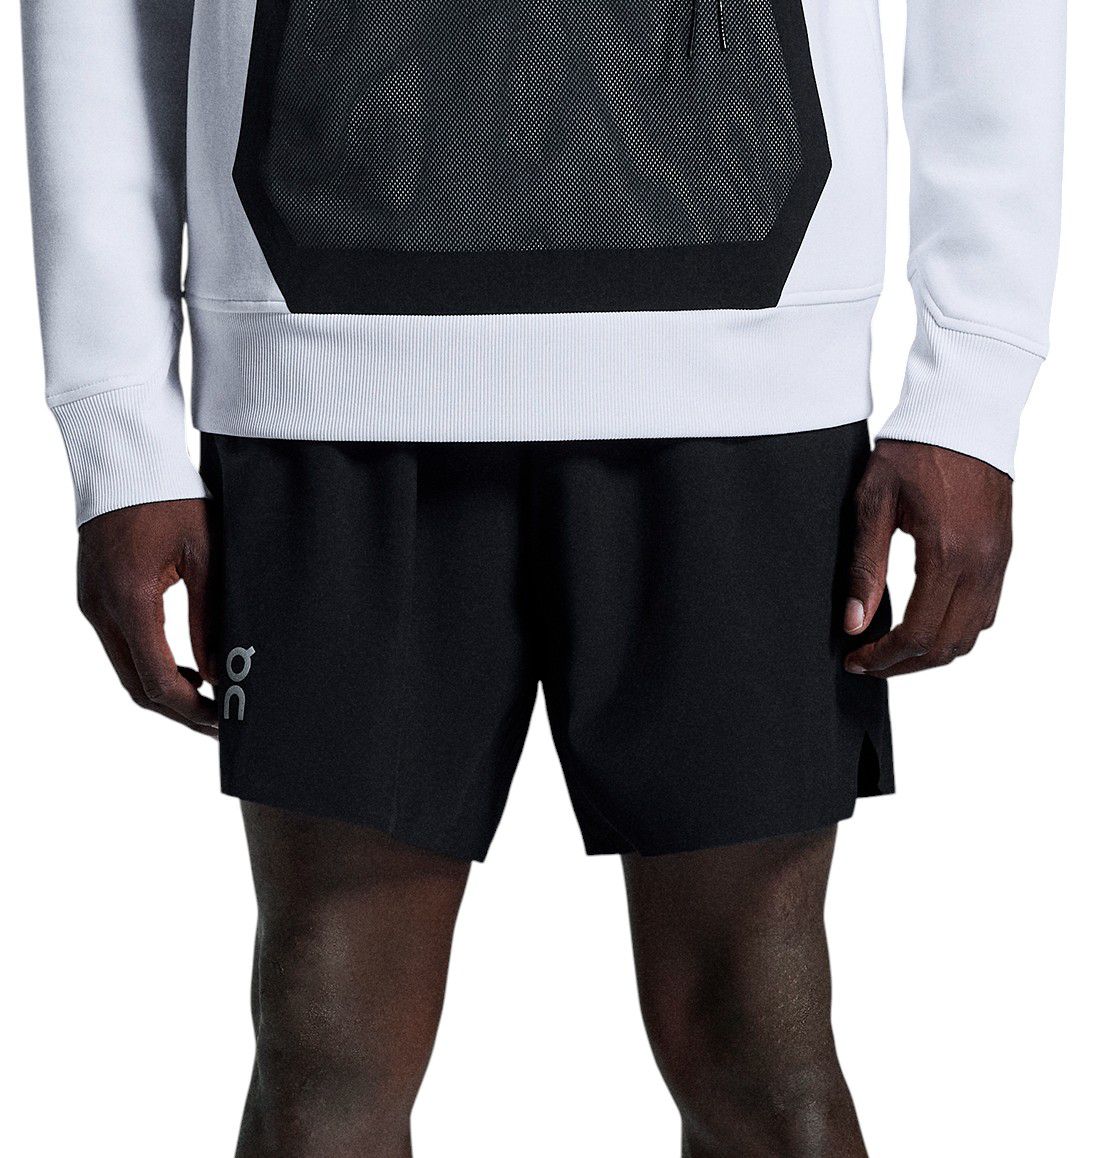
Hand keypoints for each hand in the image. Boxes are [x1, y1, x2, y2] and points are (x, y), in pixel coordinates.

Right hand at [77, 499, 217, 735]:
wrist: (124, 458)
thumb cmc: (172, 497)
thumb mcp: (206, 554)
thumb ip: (212, 617)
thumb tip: (221, 671)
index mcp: (129, 600)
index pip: (157, 679)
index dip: (192, 709)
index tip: (224, 722)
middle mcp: (101, 608)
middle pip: (137, 686)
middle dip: (180, 711)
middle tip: (221, 723)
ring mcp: (92, 604)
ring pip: (127, 670)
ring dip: (165, 691)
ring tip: (210, 701)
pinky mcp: (95, 596)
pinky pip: (121, 647)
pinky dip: (151, 666)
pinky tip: (186, 669)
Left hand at [844, 441, 1011, 677]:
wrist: (961, 413)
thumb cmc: (911, 452)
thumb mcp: (873, 504)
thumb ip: (865, 567)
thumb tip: (854, 622)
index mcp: (948, 554)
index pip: (917, 633)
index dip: (884, 656)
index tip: (855, 659)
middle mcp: (982, 565)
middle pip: (946, 645)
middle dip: (904, 664)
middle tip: (868, 663)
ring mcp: (998, 560)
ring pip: (971, 635)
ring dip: (931, 653)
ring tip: (891, 651)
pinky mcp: (1002, 553)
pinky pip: (985, 611)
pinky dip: (955, 630)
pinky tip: (923, 624)